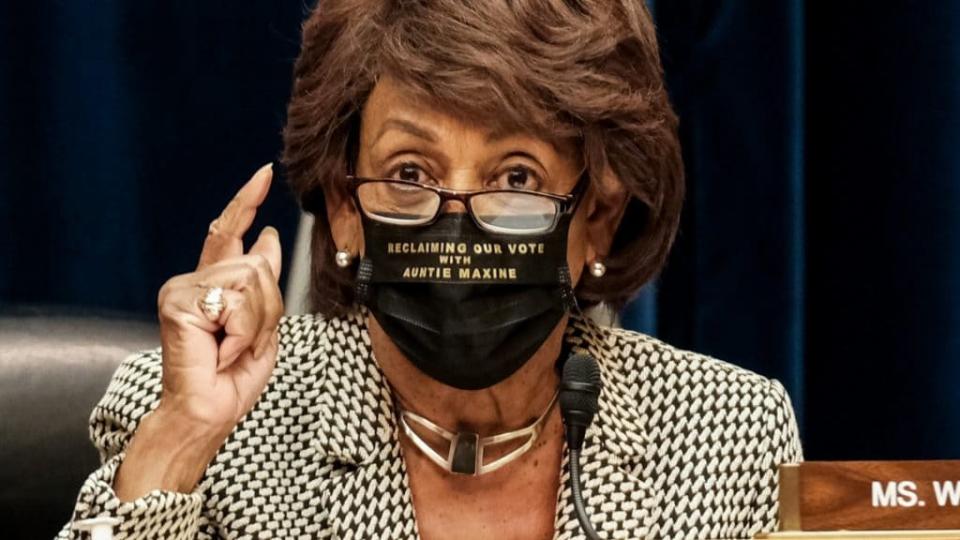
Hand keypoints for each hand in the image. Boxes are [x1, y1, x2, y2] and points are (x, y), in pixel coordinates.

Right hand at [114, 163, 283, 500]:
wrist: (209, 413)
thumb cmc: (231, 378)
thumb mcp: (262, 324)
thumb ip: (263, 282)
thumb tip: (268, 235)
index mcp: (212, 283)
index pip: (229, 231)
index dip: (246, 200)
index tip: (263, 173)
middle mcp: (192, 280)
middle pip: (257, 265)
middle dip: (268, 308)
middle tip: (247, 342)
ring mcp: (182, 289)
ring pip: (251, 280)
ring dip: (256, 323)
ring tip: (232, 348)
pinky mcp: (179, 302)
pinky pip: (237, 302)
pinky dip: (243, 333)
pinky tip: (222, 351)